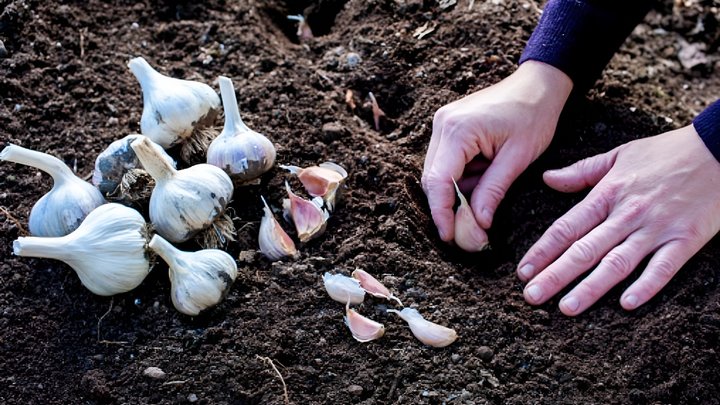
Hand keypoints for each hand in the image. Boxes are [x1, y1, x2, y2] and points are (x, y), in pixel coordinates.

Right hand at [422, 61, 572, 248]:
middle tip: (468, 234)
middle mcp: (442, 125)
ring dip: (457, 195)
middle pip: (433, 179)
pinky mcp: (449, 128)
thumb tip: (478, 224)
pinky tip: (481, 184)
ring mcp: (443, 125)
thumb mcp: (518, 158)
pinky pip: (447, 163)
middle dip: (449, 209)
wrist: (538, 84)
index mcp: (458, 130)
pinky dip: (461, 181)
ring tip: (482, 208)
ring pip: (438, 173)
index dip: (442, 213)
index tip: (450, 237)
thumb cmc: (534, 115)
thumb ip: (493, 191)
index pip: (438, 181)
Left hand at [518, 125, 719, 314]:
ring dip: (590, 287)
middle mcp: (627, 214)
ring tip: (566, 308)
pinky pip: (663, 267)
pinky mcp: (685, 239)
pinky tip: (626, 304)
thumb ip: (582, 171)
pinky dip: (646, 286)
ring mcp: (656, 228)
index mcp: (608, 194)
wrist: (719, 148)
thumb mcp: (619, 155)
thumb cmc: (666, 152)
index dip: (542, 251)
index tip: (523, 271)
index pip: (566, 227)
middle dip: (555, 275)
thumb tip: (547, 179)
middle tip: (531, 297)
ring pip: (617, 263)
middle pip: (584, 250)